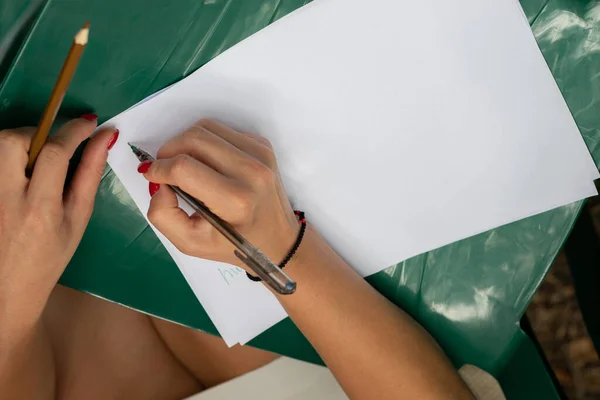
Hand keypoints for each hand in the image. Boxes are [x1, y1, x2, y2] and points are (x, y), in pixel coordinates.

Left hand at [0, 118, 117, 321]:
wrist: (6, 290)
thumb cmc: (49, 258)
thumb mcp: (77, 219)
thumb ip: (90, 175)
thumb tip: (105, 139)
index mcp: (40, 209)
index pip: (55, 152)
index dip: (74, 130)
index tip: (90, 123)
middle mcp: (6, 199)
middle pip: (12, 141)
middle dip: (37, 133)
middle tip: (53, 146)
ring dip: (19, 144)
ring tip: (33, 163)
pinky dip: (7, 160)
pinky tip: (18, 177)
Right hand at [138, 119, 298, 269]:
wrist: (278, 240)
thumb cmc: (234, 244)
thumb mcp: (192, 243)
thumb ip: (164, 216)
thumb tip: (157, 182)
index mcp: (235, 201)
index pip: (184, 168)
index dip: (159, 168)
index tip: (151, 175)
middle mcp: (251, 172)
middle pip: (193, 139)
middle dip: (168, 151)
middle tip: (163, 168)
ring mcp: (260, 155)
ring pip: (206, 128)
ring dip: (185, 142)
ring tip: (183, 165)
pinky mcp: (263, 146)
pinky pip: (222, 130)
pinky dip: (206, 141)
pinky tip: (207, 162)